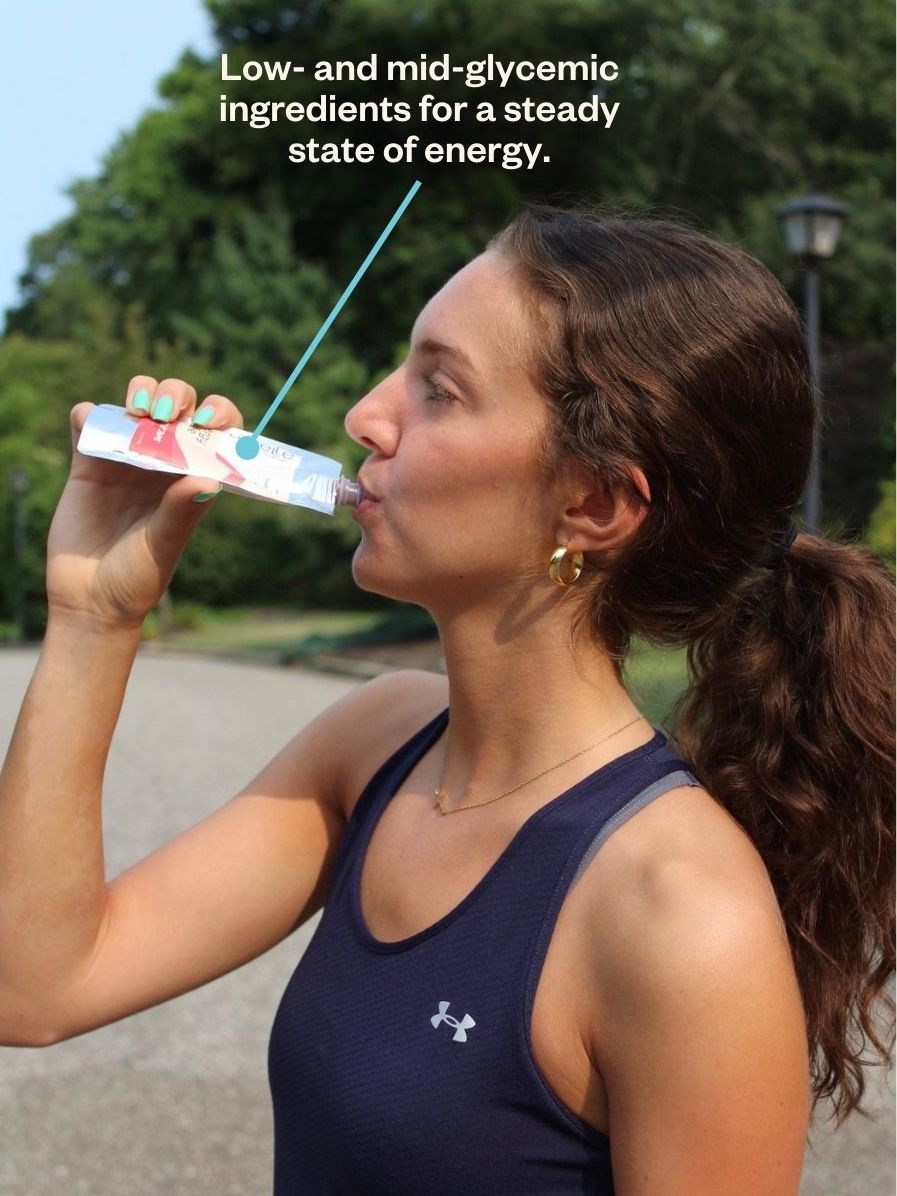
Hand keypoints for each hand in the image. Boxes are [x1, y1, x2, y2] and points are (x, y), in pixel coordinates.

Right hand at [46, 377, 244, 628]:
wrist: (91, 599)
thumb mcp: (163, 547)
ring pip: (138, 402)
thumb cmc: (138, 578)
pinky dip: (90, 414)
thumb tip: (208, 480)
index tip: (208, 422)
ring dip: (141, 391)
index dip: (220, 414)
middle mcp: (164, 461)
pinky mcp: (88, 462)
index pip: (217, 431)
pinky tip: (92, 424)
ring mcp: (126, 458)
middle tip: (166, 416)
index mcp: (193, 476)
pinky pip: (89, 421)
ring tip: (138, 412)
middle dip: (176, 396)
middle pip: (179, 405)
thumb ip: (181, 513)